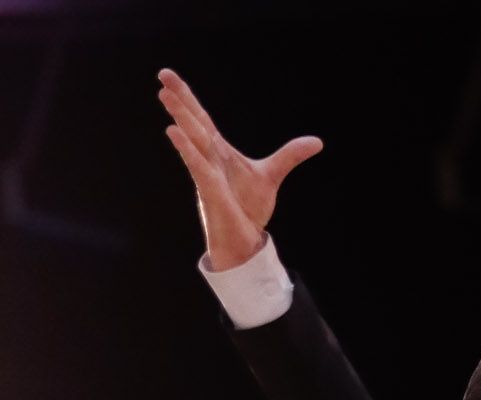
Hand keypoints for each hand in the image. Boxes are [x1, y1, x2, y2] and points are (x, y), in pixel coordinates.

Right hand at [158, 68, 322, 271]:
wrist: (245, 243)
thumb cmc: (249, 210)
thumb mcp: (272, 175)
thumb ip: (290, 155)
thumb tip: (317, 142)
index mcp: (219, 151)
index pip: (202, 119)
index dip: (188, 97)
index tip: (169, 77)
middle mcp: (209, 158)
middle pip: (193, 123)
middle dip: (179, 100)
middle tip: (162, 75)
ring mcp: (207, 174)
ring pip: (192, 140)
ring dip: (180, 117)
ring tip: (164, 95)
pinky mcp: (209, 191)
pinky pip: (197, 166)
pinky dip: (187, 149)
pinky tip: (173, 132)